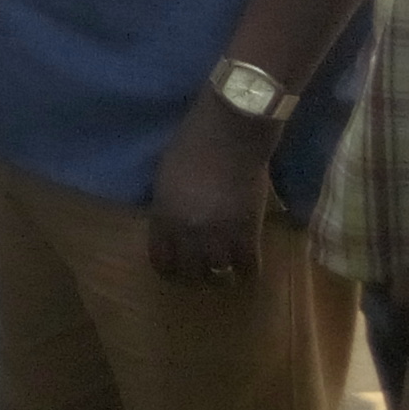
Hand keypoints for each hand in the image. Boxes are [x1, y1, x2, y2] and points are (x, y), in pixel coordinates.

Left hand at [147, 90, 274, 286]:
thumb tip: (169, 222)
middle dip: (195, 274)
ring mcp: (218, 235)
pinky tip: (248, 267)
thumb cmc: (191, 145)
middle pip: (189, 271)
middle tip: (202, 272)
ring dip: (221, 273)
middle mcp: (187, 232)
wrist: (228, 135)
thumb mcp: (164, 177)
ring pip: (219, 273)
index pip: (160, 258)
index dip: (168, 267)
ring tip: (226, 271)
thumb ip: (166, 204)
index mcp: (162, 216)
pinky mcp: (248, 233)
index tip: (174, 269)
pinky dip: (248, 270)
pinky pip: (248, 266)